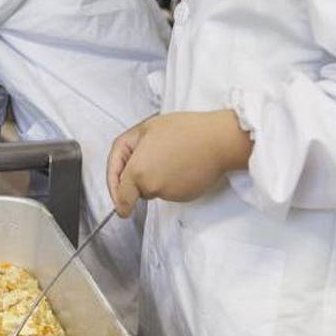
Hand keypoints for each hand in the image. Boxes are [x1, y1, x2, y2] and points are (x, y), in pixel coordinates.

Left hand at [107, 111, 252, 217]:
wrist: (217, 141)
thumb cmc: (184, 130)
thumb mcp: (145, 130)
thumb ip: (125, 151)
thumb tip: (122, 172)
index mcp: (138, 171)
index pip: (121, 196)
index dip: (117, 201)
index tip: (118, 205)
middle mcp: (152, 187)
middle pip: (138, 190)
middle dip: (139, 177)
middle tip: (153, 151)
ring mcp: (170, 194)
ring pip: (155, 189)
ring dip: (157, 177)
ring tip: (171, 153)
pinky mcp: (185, 196)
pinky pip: (171, 190)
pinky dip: (172, 180)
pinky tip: (182, 163)